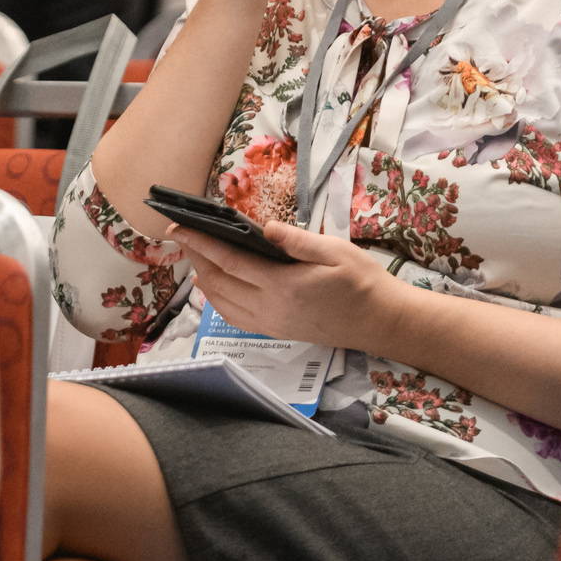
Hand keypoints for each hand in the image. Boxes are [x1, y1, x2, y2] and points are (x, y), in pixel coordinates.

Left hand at [169, 220, 403, 353]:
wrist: (380, 322)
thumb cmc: (362, 282)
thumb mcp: (335, 251)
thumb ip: (296, 240)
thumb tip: (264, 229)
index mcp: (282, 287)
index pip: (229, 263)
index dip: (200, 244)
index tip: (180, 228)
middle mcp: (270, 310)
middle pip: (218, 283)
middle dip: (195, 257)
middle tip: (180, 235)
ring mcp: (271, 324)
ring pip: (222, 303)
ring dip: (203, 279)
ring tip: (193, 255)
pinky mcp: (276, 331)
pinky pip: (235, 318)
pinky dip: (217, 301)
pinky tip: (213, 287)